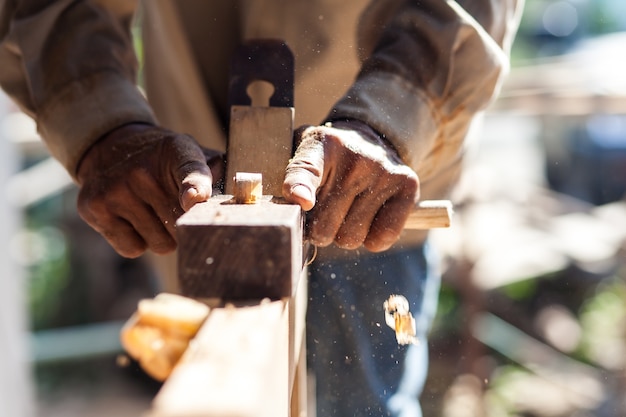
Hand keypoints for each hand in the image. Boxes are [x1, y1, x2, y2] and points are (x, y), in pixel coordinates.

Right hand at [76, 123, 223, 257]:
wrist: (109, 147)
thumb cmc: (162, 160)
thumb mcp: (191, 153)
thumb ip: (216, 172)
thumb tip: (242, 190)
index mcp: (176, 150)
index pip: (190, 170)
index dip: (195, 187)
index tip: (194, 200)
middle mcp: (142, 170)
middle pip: (180, 227)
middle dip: (182, 225)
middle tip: (170, 206)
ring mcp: (116, 189)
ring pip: (159, 243)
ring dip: (161, 236)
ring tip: (151, 211)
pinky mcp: (95, 208)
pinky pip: (133, 249)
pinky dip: (136, 241)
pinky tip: (131, 219)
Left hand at [283, 121, 418, 251]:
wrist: (371, 140)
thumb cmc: (328, 160)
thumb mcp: (302, 154)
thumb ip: (291, 179)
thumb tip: (296, 204)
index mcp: (322, 145)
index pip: (307, 170)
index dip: (300, 187)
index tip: (302, 201)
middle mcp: (355, 157)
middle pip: (324, 226)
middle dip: (319, 230)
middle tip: (324, 213)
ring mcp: (384, 171)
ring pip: (350, 238)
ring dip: (344, 234)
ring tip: (347, 211)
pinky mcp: (408, 187)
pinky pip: (380, 239)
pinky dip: (371, 239)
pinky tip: (369, 219)